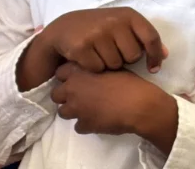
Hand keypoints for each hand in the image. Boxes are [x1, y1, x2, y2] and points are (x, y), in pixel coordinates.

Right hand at [39, 8, 167, 73]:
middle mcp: (113, 21)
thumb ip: (142, 38)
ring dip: (108, 64)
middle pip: (133, 56)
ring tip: (97, 52)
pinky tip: (86, 57)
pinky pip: (98, 69)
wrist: (62, 29)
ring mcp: (96, 33)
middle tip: (110, 50)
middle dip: (124, 58)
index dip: (155, 56)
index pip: (151, 37)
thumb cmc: (97, 28)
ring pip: (116, 64)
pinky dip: (93, 68)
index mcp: (127, 14)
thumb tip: (166, 55)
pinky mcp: (81, 46)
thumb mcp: (121, 26)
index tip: (153, 68)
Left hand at [51, 63, 177, 153]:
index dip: (67, 78)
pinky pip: (78, 127)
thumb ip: (93, 69)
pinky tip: (96, 122)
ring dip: (72, 112)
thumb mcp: (109, 67)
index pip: (59, 73)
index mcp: (77, 72)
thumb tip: (91, 72)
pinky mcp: (84, 125)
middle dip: (64, 97)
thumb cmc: (129, 83)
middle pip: (55, 95)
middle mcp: (72, 89)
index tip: (75, 81)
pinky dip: (85, 125)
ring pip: (62, 112)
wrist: (139, 105)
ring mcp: (76, 108)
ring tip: (86, 111)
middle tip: (78, 98)